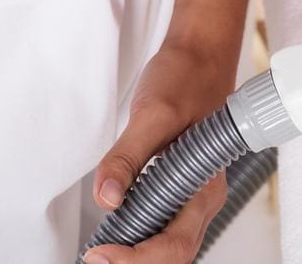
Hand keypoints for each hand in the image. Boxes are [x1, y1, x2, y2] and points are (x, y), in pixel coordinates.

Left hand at [87, 41, 240, 263]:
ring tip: (103, 247)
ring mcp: (195, 194)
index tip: (99, 253)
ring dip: (137, 254)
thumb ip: (126, 159)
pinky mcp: (183, 187)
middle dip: (135, 263)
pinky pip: (166, 227)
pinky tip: (119, 229)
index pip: (174, 245)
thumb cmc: (187, 81)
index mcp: (204, 187)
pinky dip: (140, 238)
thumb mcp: (151, 116)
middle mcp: (204, 197)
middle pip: (175, 254)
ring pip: (171, 246)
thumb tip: (107, 200)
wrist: (202, 57)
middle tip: (96, 256)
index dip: (136, 258)